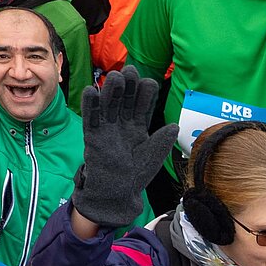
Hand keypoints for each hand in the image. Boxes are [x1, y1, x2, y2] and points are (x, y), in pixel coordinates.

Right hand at [71, 65, 178, 232]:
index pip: (141, 106)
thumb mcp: (153, 158)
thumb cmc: (135, 176)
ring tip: (114, 76)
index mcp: (137, 127)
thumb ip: (162, 142)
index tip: (149, 82)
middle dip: (127, 86)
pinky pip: (91, 118)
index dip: (144, 94)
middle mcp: (121, 124)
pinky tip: (92, 90)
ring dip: (110, 91)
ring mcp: (106, 129)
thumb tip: (174, 126)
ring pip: (108, 105)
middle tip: (130, 70)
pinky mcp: (93, 136)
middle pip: (124, 100)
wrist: (116, 194)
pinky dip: (90, 105)